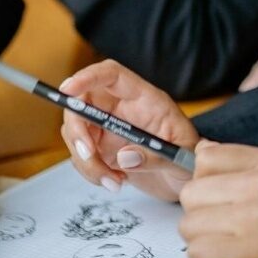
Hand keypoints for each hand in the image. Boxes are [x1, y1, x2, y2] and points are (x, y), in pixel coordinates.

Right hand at [59, 60, 200, 201]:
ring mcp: (109, 128)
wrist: (185, 182)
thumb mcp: (182, 158)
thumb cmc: (189, 161)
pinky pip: (82, 155)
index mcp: (145, 98)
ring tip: (114, 182)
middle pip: (83, 102)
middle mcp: (122, 109)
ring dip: (86, 161)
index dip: (87, 76)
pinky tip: (115, 182)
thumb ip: (155, 157)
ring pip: (78, 133)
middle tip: (89, 155)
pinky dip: (91, 172)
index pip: (112, 75)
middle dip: (78, 129)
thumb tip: (124, 157)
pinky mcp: (102, 149)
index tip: (67, 90)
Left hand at [178, 142, 257, 257]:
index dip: (208, 187)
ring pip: (189, 225)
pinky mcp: (252, 253)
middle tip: (235, 235)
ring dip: (206, 246)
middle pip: (191, 193)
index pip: (206, 157)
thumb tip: (201, 149)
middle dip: (203, 220)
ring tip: (238, 250)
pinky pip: (197, 253)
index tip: (228, 205)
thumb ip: (240, 169)